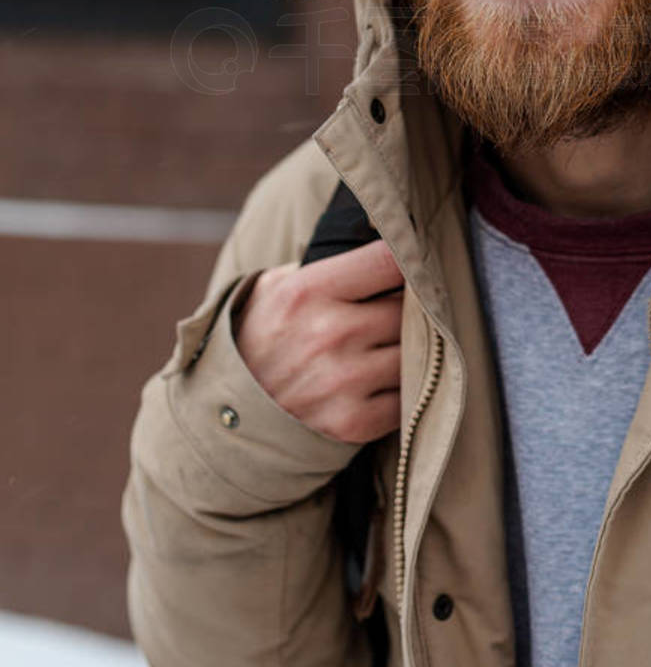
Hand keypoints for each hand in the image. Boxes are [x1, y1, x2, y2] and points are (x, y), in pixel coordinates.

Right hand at [234, 240, 403, 442]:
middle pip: (409, 310)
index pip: (388, 260)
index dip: (406, 261)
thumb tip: (378, 244)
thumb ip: (323, 266)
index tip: (411, 266)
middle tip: (395, 316)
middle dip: (407, 311)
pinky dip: (399, 393)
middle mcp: (329, 333)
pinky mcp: (353, 422)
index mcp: (308, 291)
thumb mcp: (272, 288)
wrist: (221, 419)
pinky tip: (378, 386)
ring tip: (385, 352)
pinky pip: (405, 396)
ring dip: (407, 353)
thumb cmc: (255, 342)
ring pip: (414, 354)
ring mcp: (343, 380)